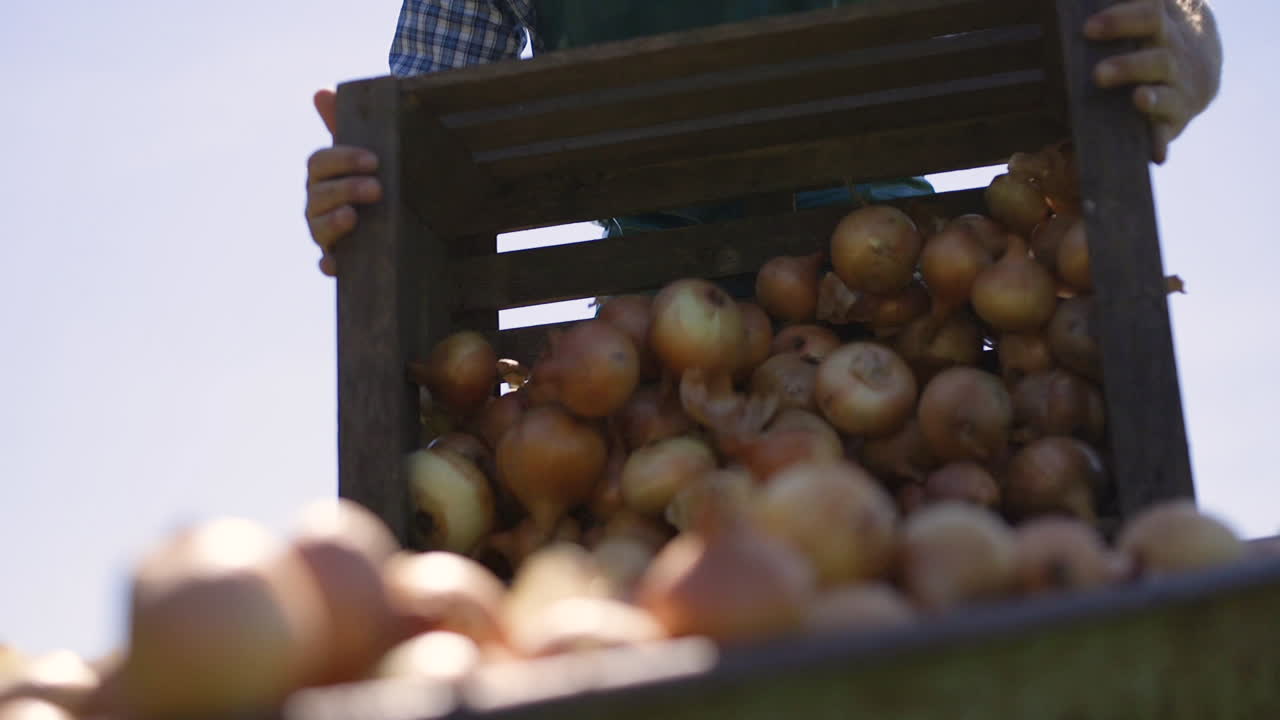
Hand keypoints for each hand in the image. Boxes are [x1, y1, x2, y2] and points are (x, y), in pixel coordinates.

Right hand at [305, 89, 382, 275]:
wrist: (393, 220)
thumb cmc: (371, 179)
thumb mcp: (364, 154)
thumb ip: (343, 125)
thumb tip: (320, 91)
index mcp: (322, 175)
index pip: (320, 162)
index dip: (344, 159)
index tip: (373, 160)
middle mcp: (317, 204)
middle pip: (319, 194)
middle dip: (346, 189)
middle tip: (377, 189)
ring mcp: (324, 232)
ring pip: (318, 227)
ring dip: (334, 222)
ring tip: (354, 218)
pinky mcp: (337, 259)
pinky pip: (326, 264)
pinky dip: (329, 265)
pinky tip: (335, 265)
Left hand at [1085, 0, 1219, 164]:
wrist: (1200, 67)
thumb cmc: (1151, 39)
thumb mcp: (1145, 19)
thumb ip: (1122, 17)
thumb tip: (1078, 4)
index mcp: (1162, 28)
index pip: (1148, 16)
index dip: (1120, 21)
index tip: (1088, 28)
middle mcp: (1175, 59)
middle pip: (1158, 59)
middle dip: (1129, 67)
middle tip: (1097, 74)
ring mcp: (1179, 91)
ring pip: (1168, 95)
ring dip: (1152, 101)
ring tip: (1138, 100)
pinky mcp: (1175, 121)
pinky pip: (1168, 133)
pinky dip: (1161, 143)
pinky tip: (1156, 154)